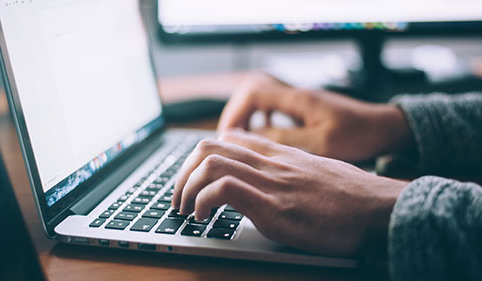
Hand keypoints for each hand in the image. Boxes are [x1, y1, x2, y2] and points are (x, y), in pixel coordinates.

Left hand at [172, 129, 406, 256]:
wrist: (381, 209)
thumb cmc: (353, 197)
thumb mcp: (316, 173)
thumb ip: (289, 172)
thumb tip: (272, 184)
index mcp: (280, 154)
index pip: (229, 138)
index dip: (202, 156)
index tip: (196, 178)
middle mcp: (271, 162)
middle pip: (209, 146)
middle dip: (183, 172)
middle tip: (180, 196)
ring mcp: (271, 182)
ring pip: (209, 162)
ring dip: (185, 187)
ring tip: (185, 209)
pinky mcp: (274, 207)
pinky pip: (223, 189)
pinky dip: (203, 202)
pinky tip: (203, 218)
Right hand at [218, 72, 413, 161]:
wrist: (383, 128)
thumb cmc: (359, 134)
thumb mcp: (321, 143)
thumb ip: (285, 139)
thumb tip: (252, 138)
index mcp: (298, 99)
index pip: (253, 94)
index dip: (235, 113)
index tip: (227, 135)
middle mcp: (296, 96)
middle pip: (252, 95)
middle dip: (236, 116)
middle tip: (228, 141)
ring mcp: (300, 102)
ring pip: (261, 103)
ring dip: (247, 119)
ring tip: (240, 142)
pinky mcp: (304, 111)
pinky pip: (274, 111)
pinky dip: (262, 122)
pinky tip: (263, 139)